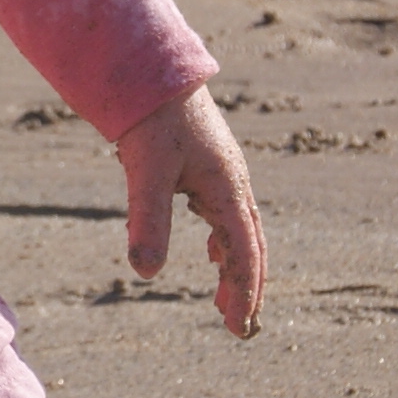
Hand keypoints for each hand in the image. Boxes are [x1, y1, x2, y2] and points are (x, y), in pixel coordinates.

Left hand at [114, 84, 264, 337]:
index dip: (244, 292)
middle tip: (240, 328)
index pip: (245, 253)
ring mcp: (224, 175)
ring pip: (241, 232)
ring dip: (236, 268)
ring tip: (224, 302)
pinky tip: (213, 253)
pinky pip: (226, 215)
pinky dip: (225, 243)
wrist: (154, 70)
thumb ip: (148, 222)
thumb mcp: (146, 172)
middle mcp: (233, 183)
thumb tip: (146, 273)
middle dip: (248, 288)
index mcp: (227, 188)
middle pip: (251, 246)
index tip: (239, 328)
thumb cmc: (152, 119)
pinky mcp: (209, 167)